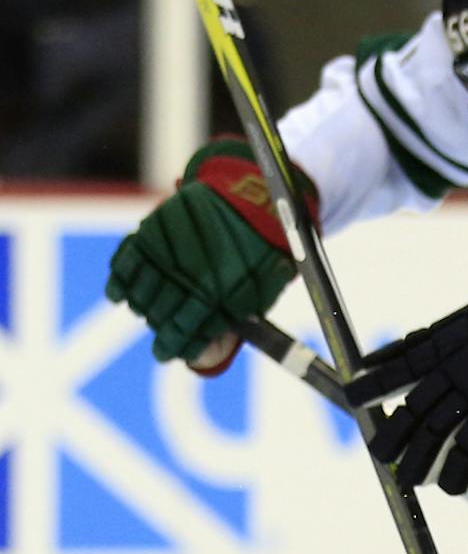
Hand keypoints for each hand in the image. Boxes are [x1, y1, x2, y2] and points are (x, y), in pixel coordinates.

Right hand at [104, 139, 315, 370]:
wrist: (252, 199)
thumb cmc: (262, 250)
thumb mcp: (264, 289)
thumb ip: (239, 317)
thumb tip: (215, 348)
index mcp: (220, 292)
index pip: (188, 329)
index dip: (174, 345)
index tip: (165, 353)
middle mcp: (190, 274)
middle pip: (162, 313)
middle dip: (159, 329)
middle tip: (160, 337)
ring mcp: (169, 252)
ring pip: (142, 291)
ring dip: (141, 307)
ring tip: (146, 313)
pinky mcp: (152, 231)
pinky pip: (126, 260)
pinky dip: (119, 280)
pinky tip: (118, 296)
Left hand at [347, 236, 467, 494]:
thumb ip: (458, 330)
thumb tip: (434, 337)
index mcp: (447, 340)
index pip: (399, 362)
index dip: (374, 382)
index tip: (354, 397)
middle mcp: (454, 367)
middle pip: (412, 408)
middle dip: (392, 435)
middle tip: (379, 456)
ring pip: (435, 434)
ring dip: (419, 461)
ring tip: (410, 481)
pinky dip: (463, 470)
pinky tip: (456, 484)